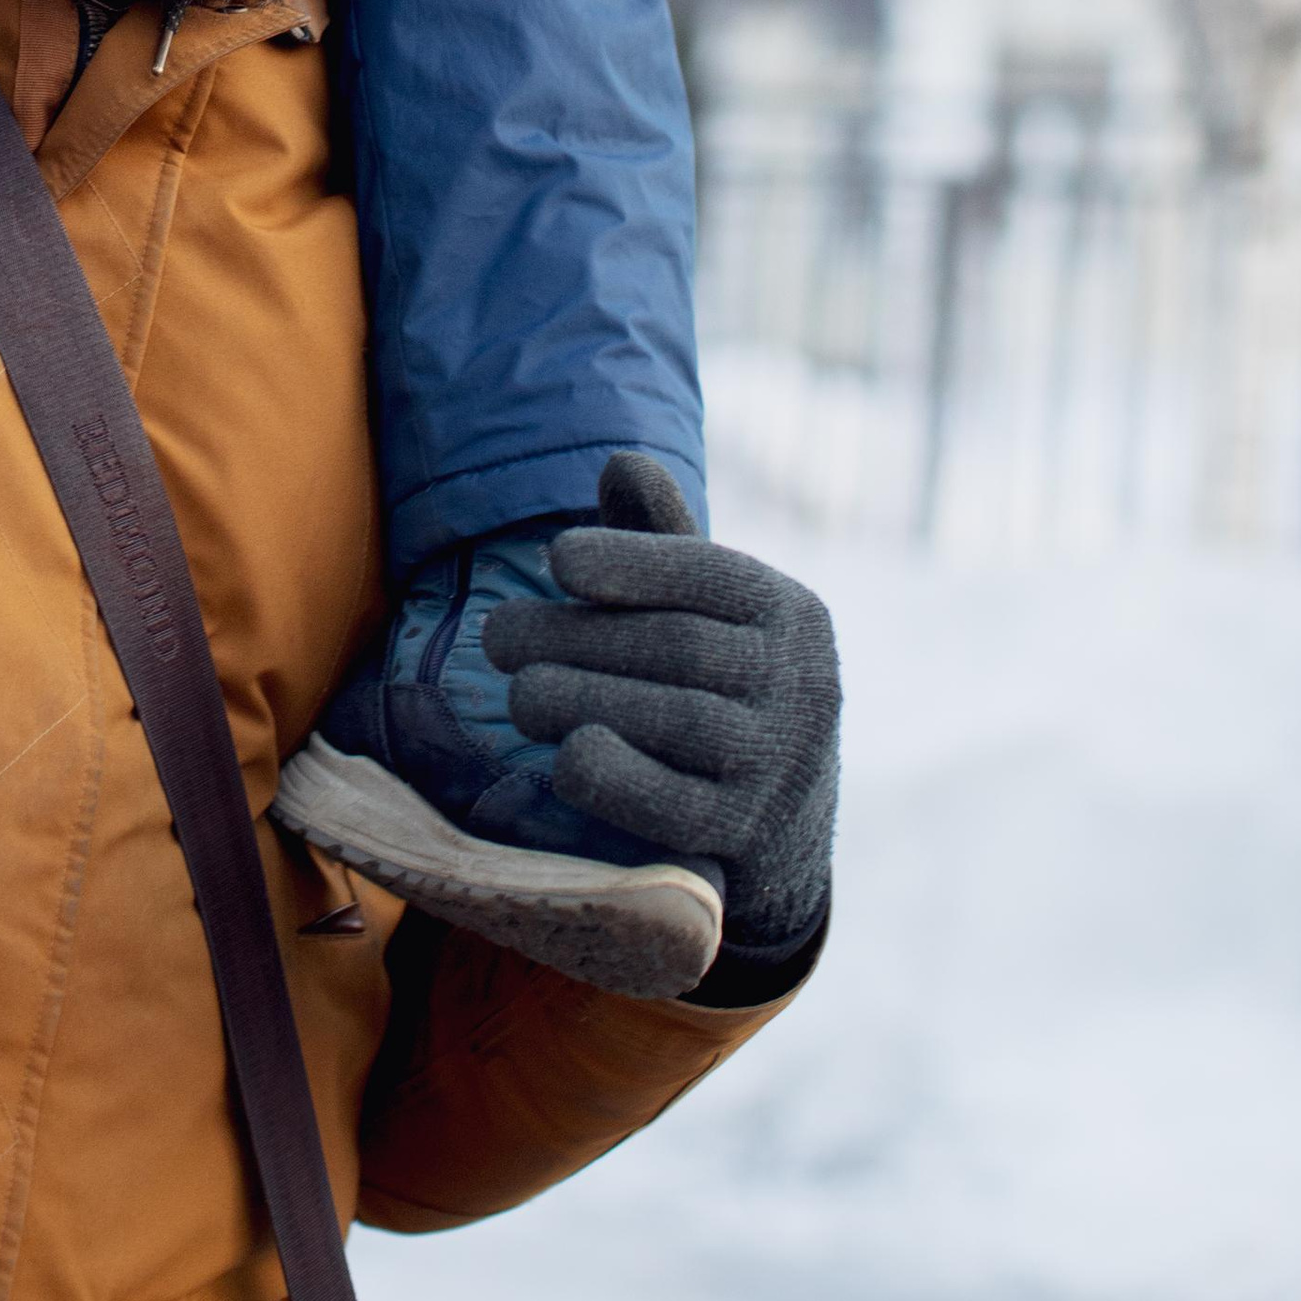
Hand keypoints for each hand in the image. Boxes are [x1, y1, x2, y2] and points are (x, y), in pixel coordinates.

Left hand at [480, 452, 839, 962]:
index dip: (631, 561)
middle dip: (575, 637)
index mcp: (791, 612)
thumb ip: (659, 540)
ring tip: (516, 694)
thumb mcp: (701, 610)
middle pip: (679, 648)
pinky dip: (616, 778)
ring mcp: (782, 766)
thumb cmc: (715, 686)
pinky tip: (565, 755)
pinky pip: (676, 806)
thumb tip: (620, 463)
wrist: (778, 825)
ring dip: (580, 699)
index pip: (710, 574)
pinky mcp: (746, 837)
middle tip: (496, 637)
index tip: (556, 560)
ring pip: (677, 721)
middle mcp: (803, 685)